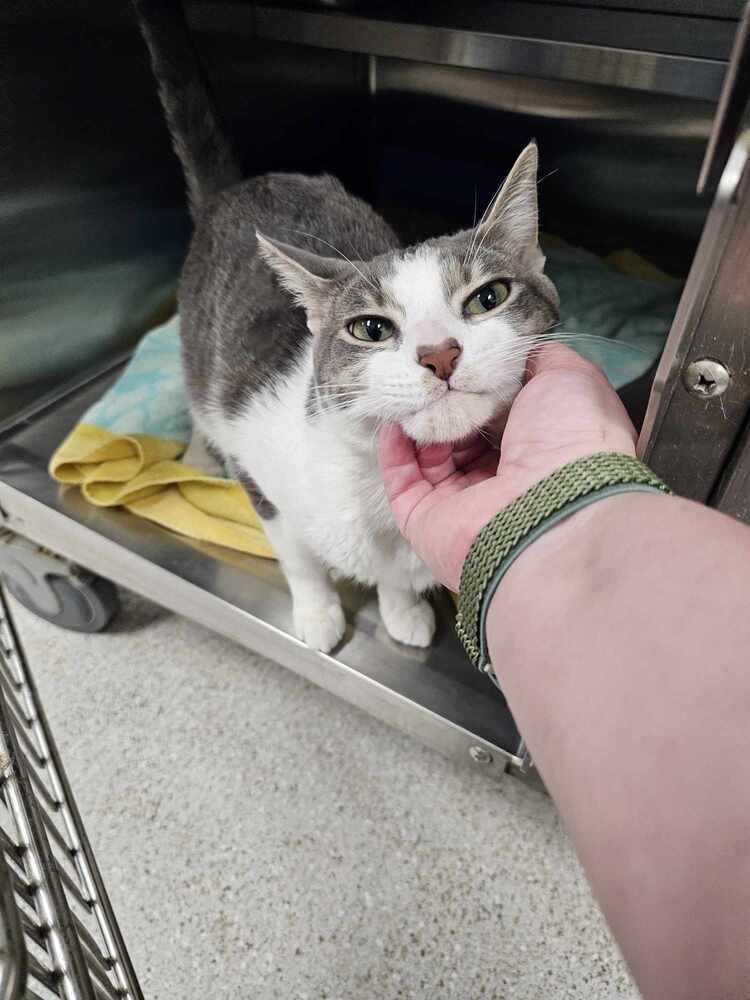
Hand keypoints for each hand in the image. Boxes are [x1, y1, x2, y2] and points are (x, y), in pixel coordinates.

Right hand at [378, 343, 636, 590]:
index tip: (462, 357)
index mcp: (539, 450)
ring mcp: (462, 503)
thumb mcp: (569, 378)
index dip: (481, 386)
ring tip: (411, 388)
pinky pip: (402, 480)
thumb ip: (541, 359)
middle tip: (429, 369)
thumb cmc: (570, 438)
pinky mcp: (426, 521)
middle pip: (461, 433)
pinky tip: (394, 421)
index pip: (500, 415)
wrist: (553, 507)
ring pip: (429, 455)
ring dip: (420, 420)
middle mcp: (502, 480)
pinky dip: (394, 450)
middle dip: (446, 400)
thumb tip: (515, 348)